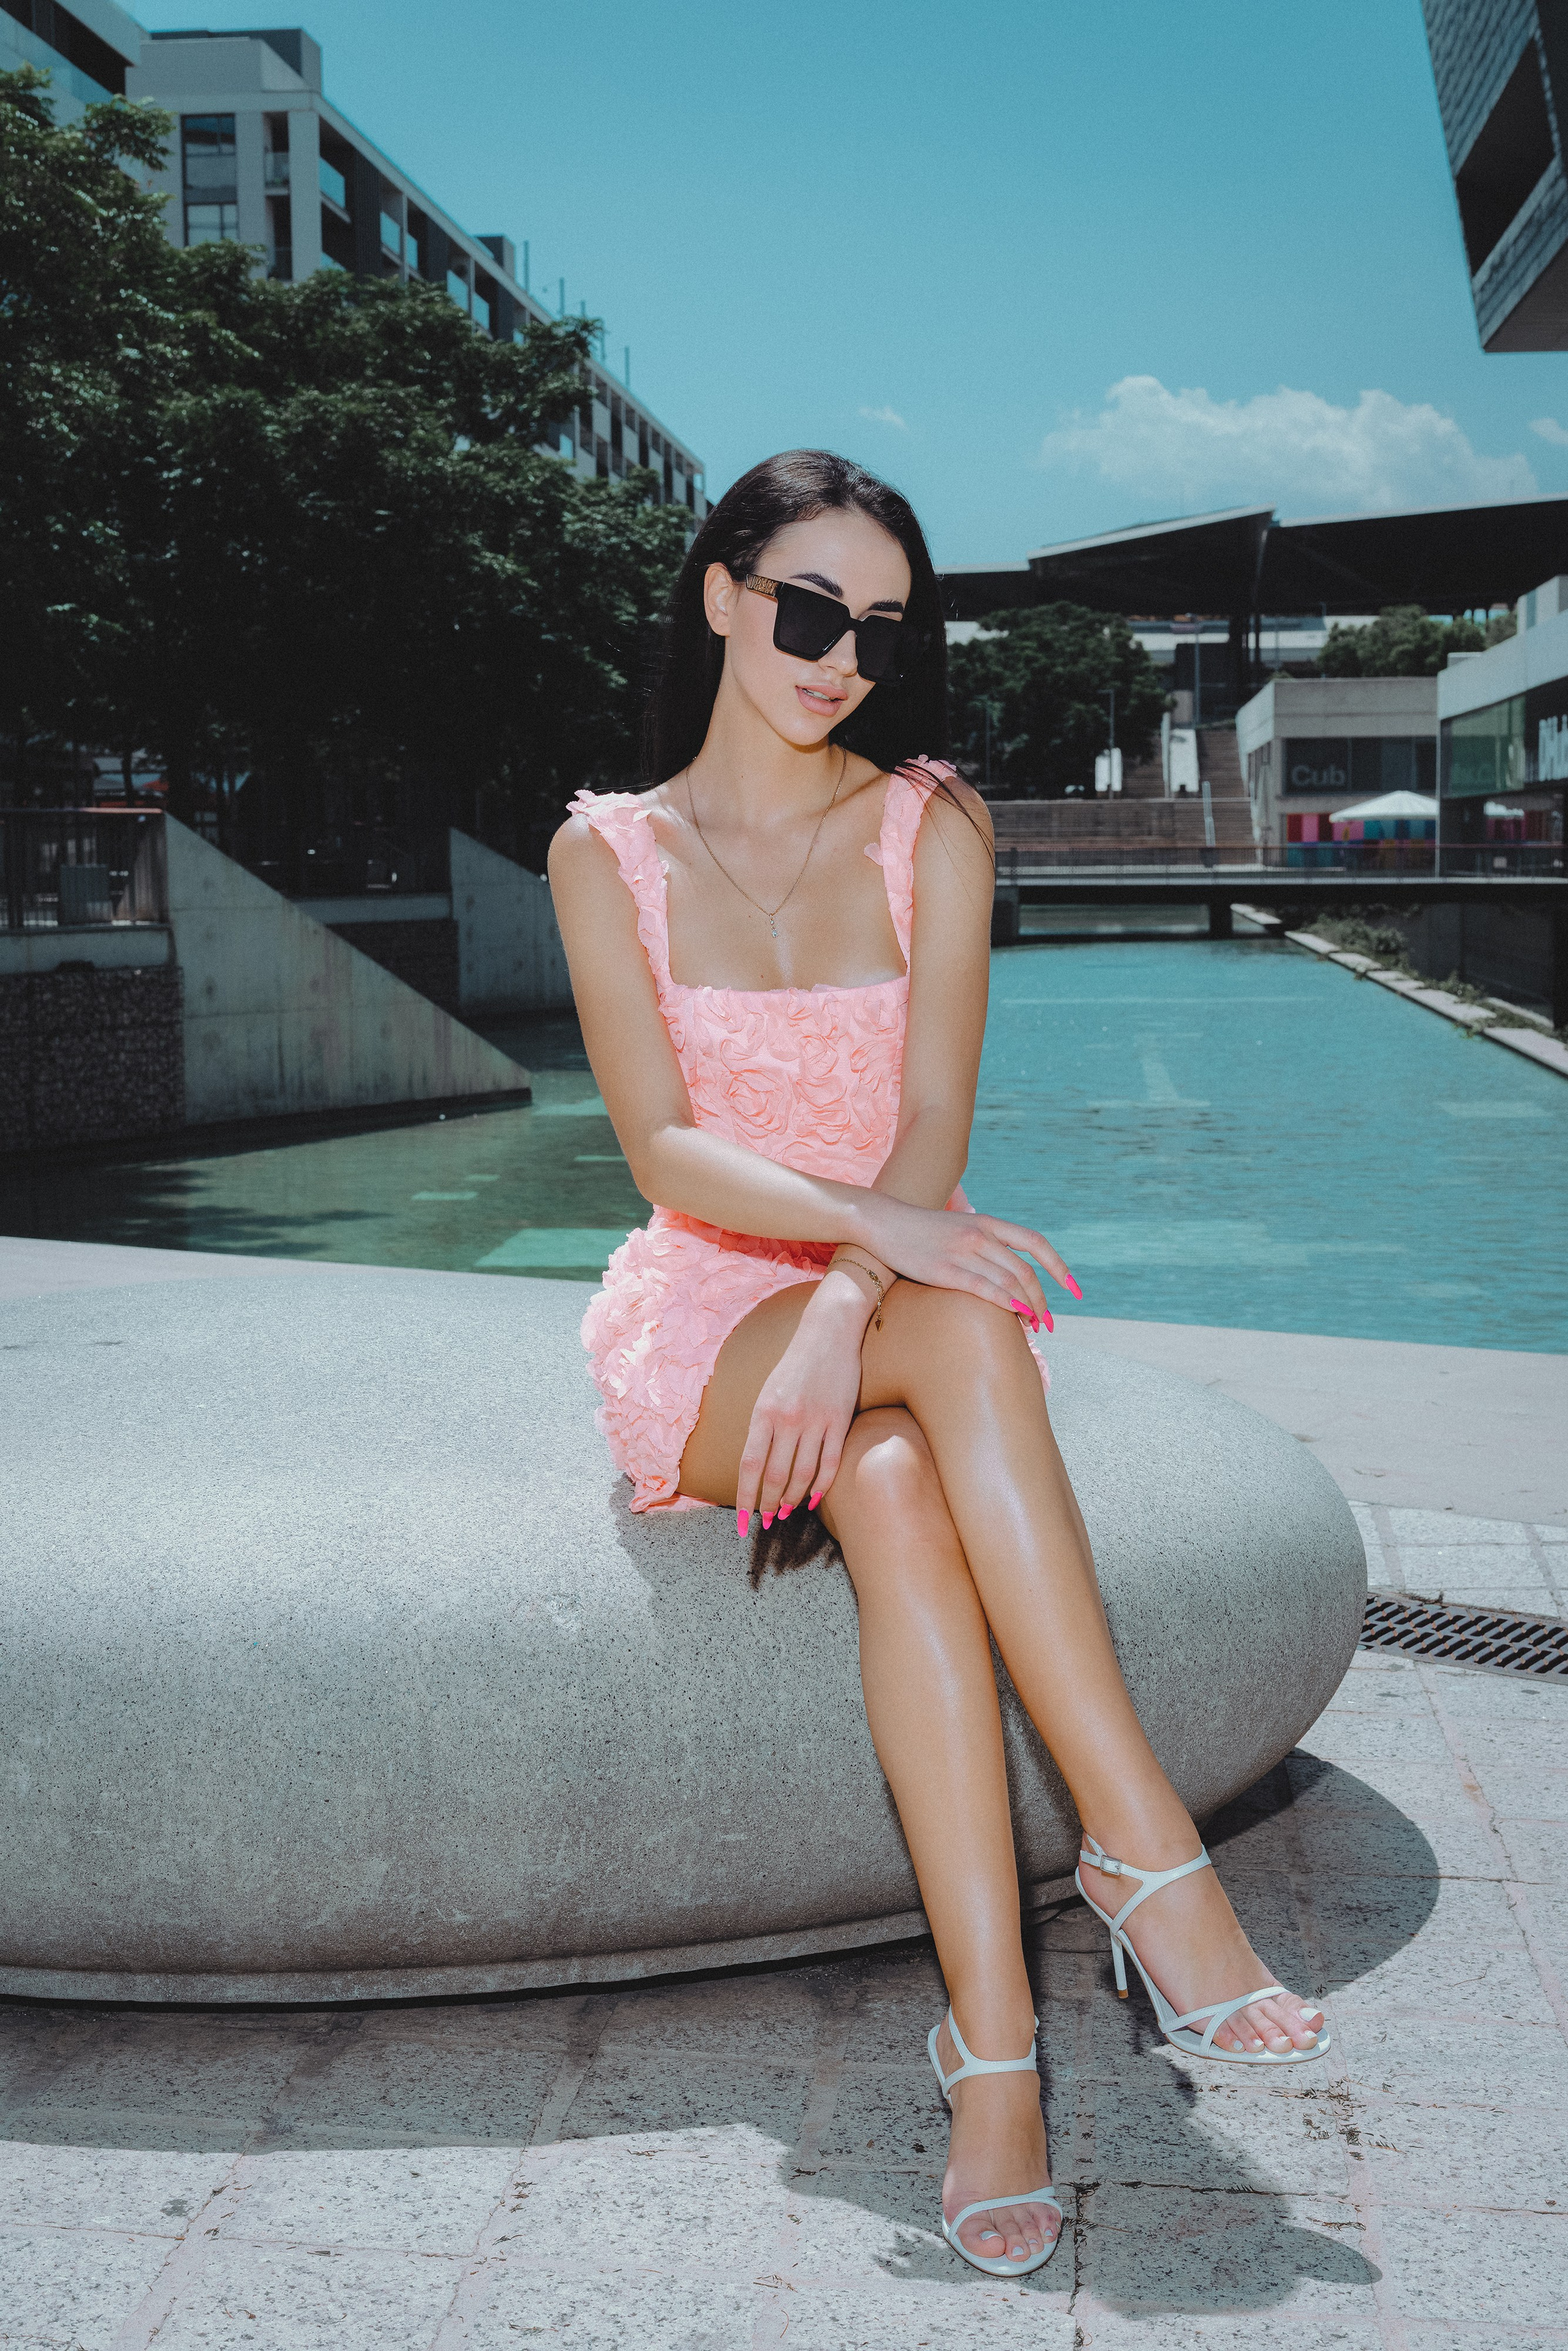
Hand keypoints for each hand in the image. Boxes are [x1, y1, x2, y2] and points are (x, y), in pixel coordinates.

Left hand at [736, 1277, 866, 1533]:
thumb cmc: (794, 1364)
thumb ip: (762, 1427)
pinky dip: (822, 1485)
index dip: (744, 1498)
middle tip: (768, 1522)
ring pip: (803, 1474)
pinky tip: (815, 1498)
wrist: (828, 1333)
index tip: (742, 1523)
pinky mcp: (840, 1419)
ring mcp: (815, 1420)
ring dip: (794, 1499)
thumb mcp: (768, 1392)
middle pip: (776, 1476)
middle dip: (769, 1505)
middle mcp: (787, 1419)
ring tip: (787, 1512)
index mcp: (763, 1412)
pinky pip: (830, 1462)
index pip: (749, 1466)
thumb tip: (756, 1467)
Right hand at [859, 1198, 1079, 1333]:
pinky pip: (985, 1289)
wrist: (882, 1222)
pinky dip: (1007, 1304)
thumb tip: (1005, 1272)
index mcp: (986, 1222)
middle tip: (1049, 1323)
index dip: (1058, 1266)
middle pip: (1025, 1270)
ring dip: (1029, 1307)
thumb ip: (983, 1244)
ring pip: (1010, 1282)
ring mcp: (963, 1251)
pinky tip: (1017, 1317)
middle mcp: (979, 1234)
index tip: (1073, 1288)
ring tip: (1035, 1327)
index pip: (1034, 1242)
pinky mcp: (944, 1270)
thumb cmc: (919, 1231)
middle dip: (1043, 1300)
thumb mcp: (958, 1228)